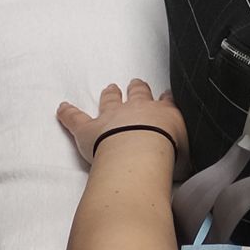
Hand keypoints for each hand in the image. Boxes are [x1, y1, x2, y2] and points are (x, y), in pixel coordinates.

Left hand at [56, 79, 187, 171]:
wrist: (142, 152)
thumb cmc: (168, 156)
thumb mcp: (187, 155)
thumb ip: (186, 156)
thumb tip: (189, 166)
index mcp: (164, 114)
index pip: (165, 102)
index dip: (164, 99)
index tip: (164, 95)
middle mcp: (138, 109)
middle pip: (138, 93)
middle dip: (137, 88)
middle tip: (136, 83)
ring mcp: (112, 116)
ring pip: (110, 100)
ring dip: (110, 94)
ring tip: (110, 88)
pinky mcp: (89, 128)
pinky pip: (75, 117)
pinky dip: (67, 112)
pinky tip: (61, 107)